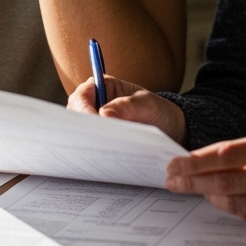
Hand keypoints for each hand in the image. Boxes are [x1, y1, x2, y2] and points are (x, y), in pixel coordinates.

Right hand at [67, 75, 187, 143]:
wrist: (170, 128)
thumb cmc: (157, 110)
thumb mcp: (147, 105)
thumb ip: (127, 107)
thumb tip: (103, 114)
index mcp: (103, 86)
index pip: (81, 96)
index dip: (82, 110)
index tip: (93, 124)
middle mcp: (95, 103)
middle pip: (75, 115)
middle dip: (81, 129)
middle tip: (92, 143)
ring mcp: (96, 122)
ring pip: (80, 132)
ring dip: (86, 141)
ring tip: (98, 152)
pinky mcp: (100, 139)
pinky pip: (90, 145)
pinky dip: (93, 151)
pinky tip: (101, 159)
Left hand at [164, 127, 245, 231]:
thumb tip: (210, 159)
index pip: (228, 155)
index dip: (197, 162)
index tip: (174, 163)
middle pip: (227, 183)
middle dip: (193, 182)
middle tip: (171, 180)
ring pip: (238, 204)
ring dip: (211, 196)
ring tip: (193, 188)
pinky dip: (235, 209)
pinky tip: (222, 200)